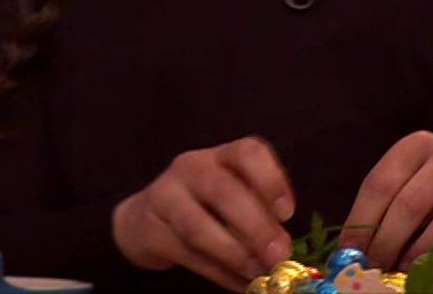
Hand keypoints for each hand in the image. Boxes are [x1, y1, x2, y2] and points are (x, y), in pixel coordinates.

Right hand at [111, 136, 296, 291]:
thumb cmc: (204, 205)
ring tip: (258, 274)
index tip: (287, 214)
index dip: (271, 181)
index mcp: (222, 155)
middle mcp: (192, 168)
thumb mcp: (234, 197)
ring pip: (200, 228)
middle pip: (224, 191)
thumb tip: (282, 249)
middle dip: (256, 227)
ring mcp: (166, 196)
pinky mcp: (151, 230)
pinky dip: (218, 273)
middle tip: (278, 255)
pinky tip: (239, 283)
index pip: (248, 152)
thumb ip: (260, 214)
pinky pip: (187, 254)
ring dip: (235, 255)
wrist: (145, 219)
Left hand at [340, 130, 432, 269]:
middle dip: (385, 243)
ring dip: (411, 254)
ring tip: (397, 269)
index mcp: (415, 147)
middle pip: (407, 205)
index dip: (360, 223)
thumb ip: (380, 211)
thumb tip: (351, 251)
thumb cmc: (432, 187)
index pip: (379, 185)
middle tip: (371, 268)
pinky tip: (423, 265)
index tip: (348, 252)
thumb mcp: (405, 184)